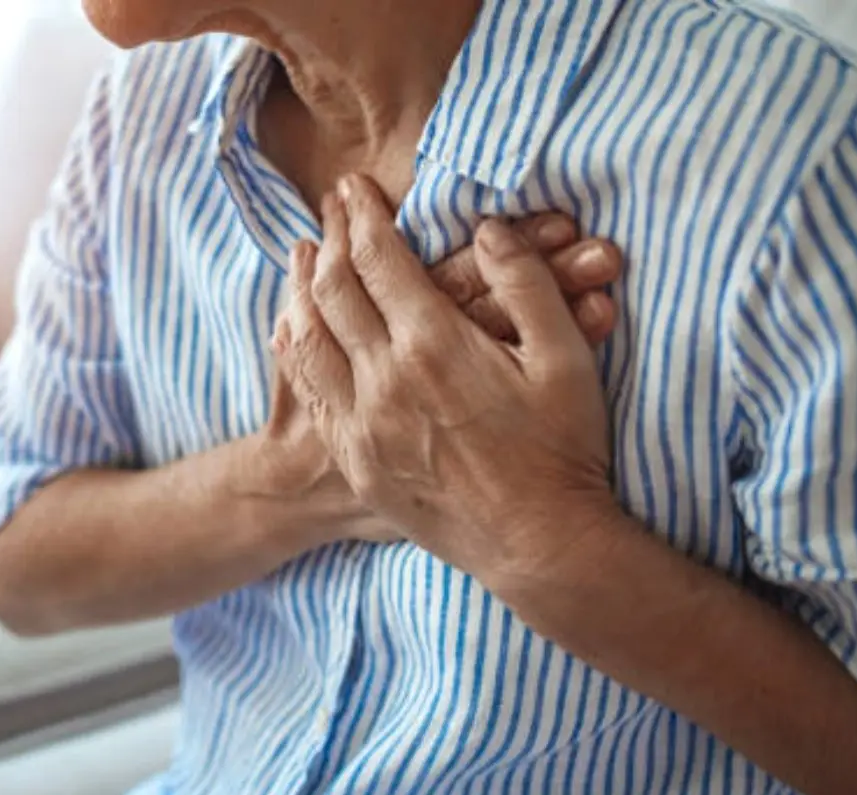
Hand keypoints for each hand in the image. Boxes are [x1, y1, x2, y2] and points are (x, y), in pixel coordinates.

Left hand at [272, 174, 618, 590]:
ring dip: (301, 285)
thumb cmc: (561, 450)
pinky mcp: (355, 458)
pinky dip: (294, 346)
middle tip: (331, 207)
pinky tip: (292, 326)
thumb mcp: (565, 359)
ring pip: (307, 335)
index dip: (364, 214)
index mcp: (434, 345)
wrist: (537, 546)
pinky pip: (308, 390)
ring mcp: (360, 423)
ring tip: (304, 253)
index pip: (379, 258)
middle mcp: (383, 379)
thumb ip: (526, 283)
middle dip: (332, 237)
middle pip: (334, 288)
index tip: (356, 186)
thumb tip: (487, 228)